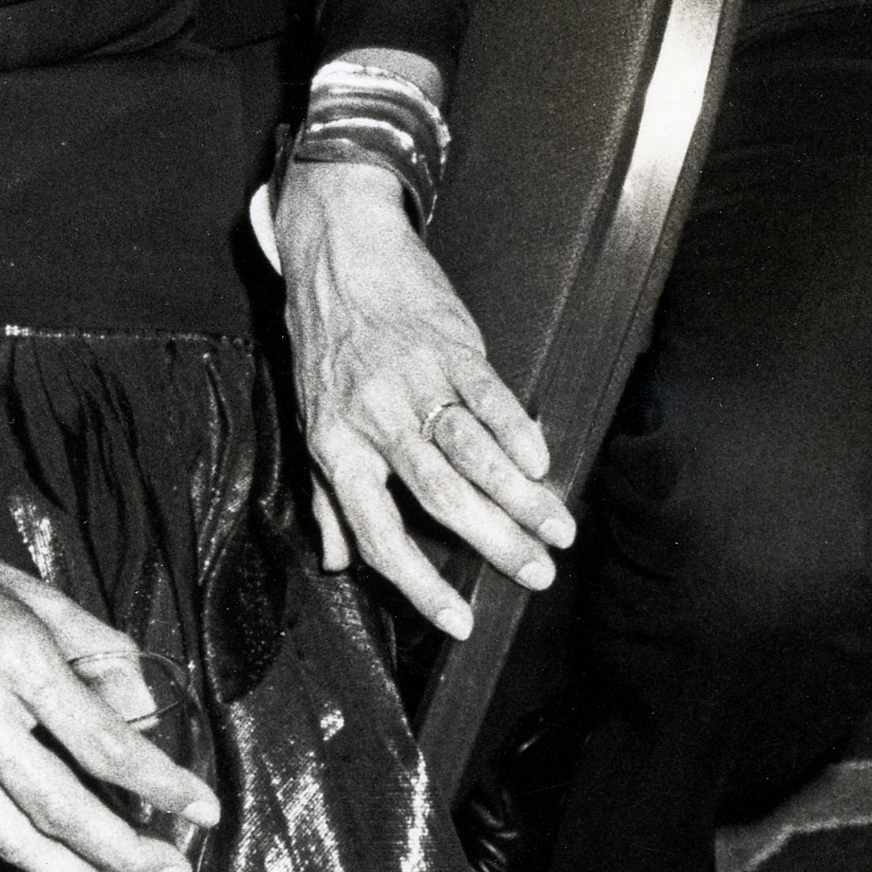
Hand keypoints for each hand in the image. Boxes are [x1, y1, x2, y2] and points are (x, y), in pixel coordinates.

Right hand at [0, 433, 217, 871]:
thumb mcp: (23, 585)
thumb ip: (89, 648)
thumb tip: (137, 710)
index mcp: (10, 650)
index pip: (101, 739)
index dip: (159, 783)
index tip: (201, 809)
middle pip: (59, 807)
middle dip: (125, 856)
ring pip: (10, 836)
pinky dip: (15, 838)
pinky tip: (51, 851)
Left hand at [274, 157, 573, 641]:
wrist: (337, 248)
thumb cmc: (323, 339)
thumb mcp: (311, 417)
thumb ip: (326, 495)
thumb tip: (338, 563)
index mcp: (336, 445)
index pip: (378, 533)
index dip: (420, 585)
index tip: (462, 623)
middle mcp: (374, 418)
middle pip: (439, 497)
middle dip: (494, 544)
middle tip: (539, 576)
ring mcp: (414, 378)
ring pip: (471, 452)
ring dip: (521, 496)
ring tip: (560, 530)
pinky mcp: (450, 342)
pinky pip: (489, 395)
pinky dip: (519, 431)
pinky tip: (544, 462)